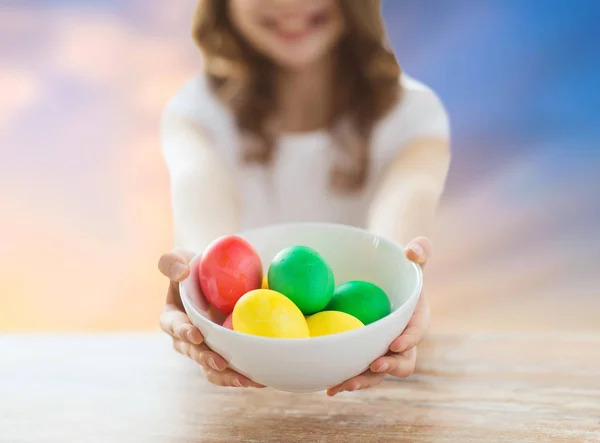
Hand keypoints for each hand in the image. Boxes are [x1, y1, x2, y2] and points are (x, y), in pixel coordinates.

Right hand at [158, 249, 263, 387]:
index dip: (184, 332)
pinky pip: (231, 370)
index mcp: (173, 318)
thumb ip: (172, 262)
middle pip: (194, 353)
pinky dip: (244, 375)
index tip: (197, 335)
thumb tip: (182, 272)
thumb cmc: (196, 267)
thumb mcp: (180, 258)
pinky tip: (262, 378)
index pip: (174, 327)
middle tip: (221, 362)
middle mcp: (187, 339)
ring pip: (212, 369)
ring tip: (246, 379)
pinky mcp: (225, 355)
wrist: (217, 279)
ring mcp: (206, 349)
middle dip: (206, 359)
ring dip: (227, 377)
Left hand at [326, 236, 430, 395]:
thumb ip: (419, 250)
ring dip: (362, 381)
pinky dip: (343, 380)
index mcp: (416, 319)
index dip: (409, 339)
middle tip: (372, 365)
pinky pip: (357, 372)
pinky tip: (326, 387)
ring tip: (343, 385)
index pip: (417, 331)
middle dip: (388, 368)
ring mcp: (382, 351)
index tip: (395, 344)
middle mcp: (402, 341)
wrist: (381, 280)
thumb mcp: (412, 254)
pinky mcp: (364, 356)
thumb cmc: (397, 266)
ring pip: (377, 374)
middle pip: (402, 362)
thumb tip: (413, 251)